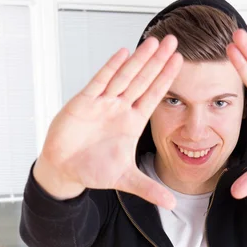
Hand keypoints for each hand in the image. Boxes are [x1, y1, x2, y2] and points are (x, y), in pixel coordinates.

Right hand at [39, 35, 182, 208]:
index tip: (180, 63)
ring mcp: (102, 104)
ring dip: (138, 60)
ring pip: (124, 77)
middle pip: (143, 81)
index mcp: (132, 123)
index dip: (166, 80)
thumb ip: (149, 189)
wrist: (65, 169)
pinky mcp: (84, 103)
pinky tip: (123, 53)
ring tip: (154, 41)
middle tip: (174, 42)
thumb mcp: (126, 180)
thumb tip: (172, 204)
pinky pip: (100, 81)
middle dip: (158, 62)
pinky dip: (111, 68)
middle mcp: (120, 110)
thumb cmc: (93, 170)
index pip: (153, 97)